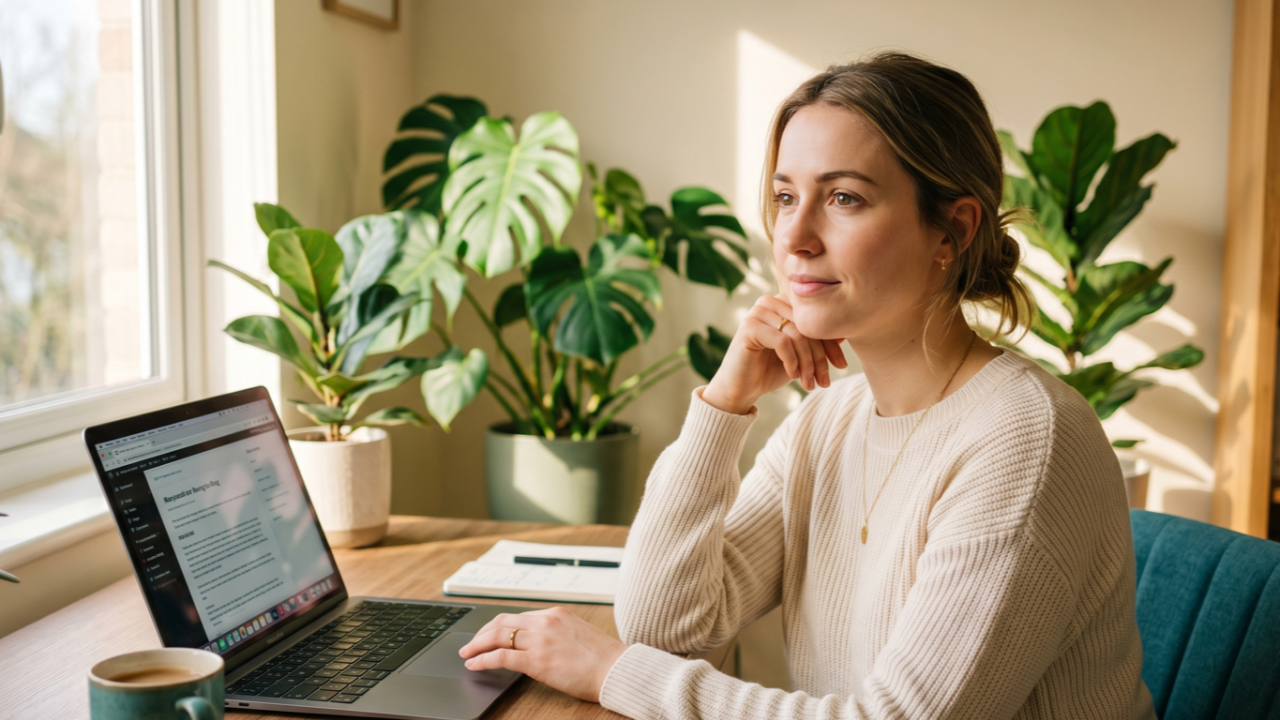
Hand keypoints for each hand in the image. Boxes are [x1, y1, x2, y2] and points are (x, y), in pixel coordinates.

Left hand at [458, 606, 627, 702]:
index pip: (517, 617)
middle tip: (470, 644)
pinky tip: (474, 665)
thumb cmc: (603, 658)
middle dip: (481, 634)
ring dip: (477, 645)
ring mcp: (540, 640)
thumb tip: (536, 645)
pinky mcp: (537, 660)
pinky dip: (483, 660)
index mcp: (555, 614)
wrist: (616, 669)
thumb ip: (555, 634)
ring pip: (497, 636)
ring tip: (467, 654)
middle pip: (502, 622)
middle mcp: (545, 622)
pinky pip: (501, 657)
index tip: (487, 635)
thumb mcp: (577, 634)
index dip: (497, 627)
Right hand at [702, 293, 846, 413]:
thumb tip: (843, 334)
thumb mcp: (801, 356)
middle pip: (808, 326)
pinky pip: (782, 342)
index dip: (831, 343)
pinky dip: (792, 361)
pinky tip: (792, 376)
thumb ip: (817, 342)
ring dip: (808, 363)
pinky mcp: (749, 326)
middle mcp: (770, 301)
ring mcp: (757, 312)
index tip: (841, 366)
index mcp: (783, 303)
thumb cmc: (771, 370)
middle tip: (824, 381)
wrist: (741, 389)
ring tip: (809, 383)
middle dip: (820, 357)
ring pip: (798, 335)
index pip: (815, 319)